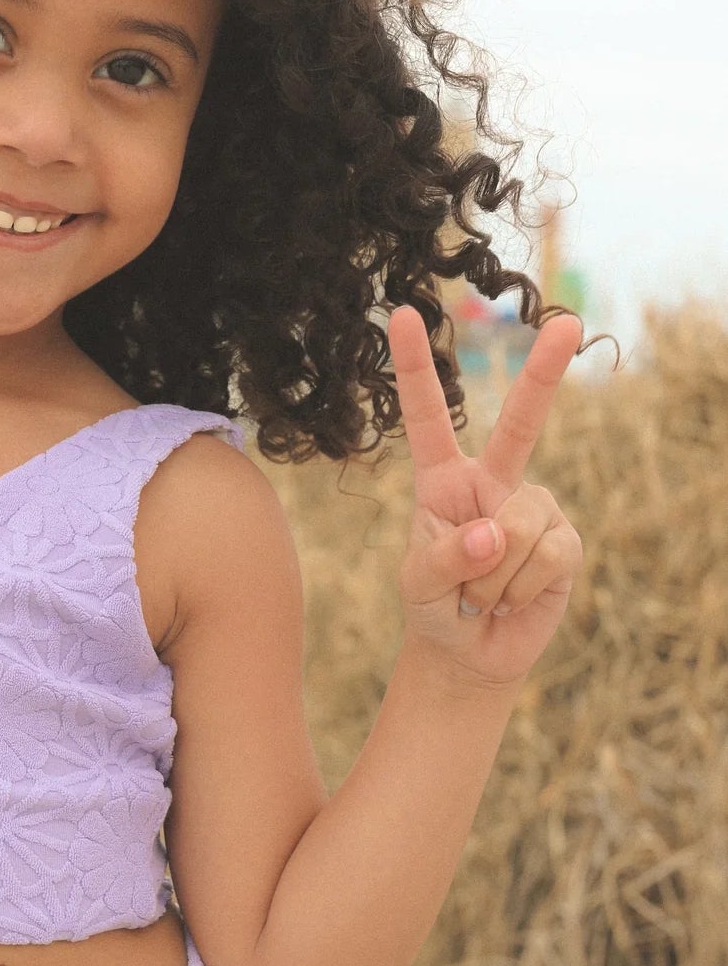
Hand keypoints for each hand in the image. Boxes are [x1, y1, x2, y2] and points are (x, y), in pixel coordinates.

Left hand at [388, 304, 584, 691]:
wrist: (471, 651)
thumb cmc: (434, 607)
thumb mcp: (417, 585)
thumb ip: (442, 559)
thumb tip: (492, 536)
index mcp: (444, 479)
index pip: (428, 417)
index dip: (412, 367)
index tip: (400, 314)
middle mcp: (494, 481)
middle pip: (523, 423)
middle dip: (545, 374)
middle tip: (565, 326)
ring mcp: (534, 506)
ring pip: (520, 524)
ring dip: (492, 577)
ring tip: (481, 594)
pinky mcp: (564, 540)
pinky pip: (545, 556)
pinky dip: (518, 588)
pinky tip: (510, 598)